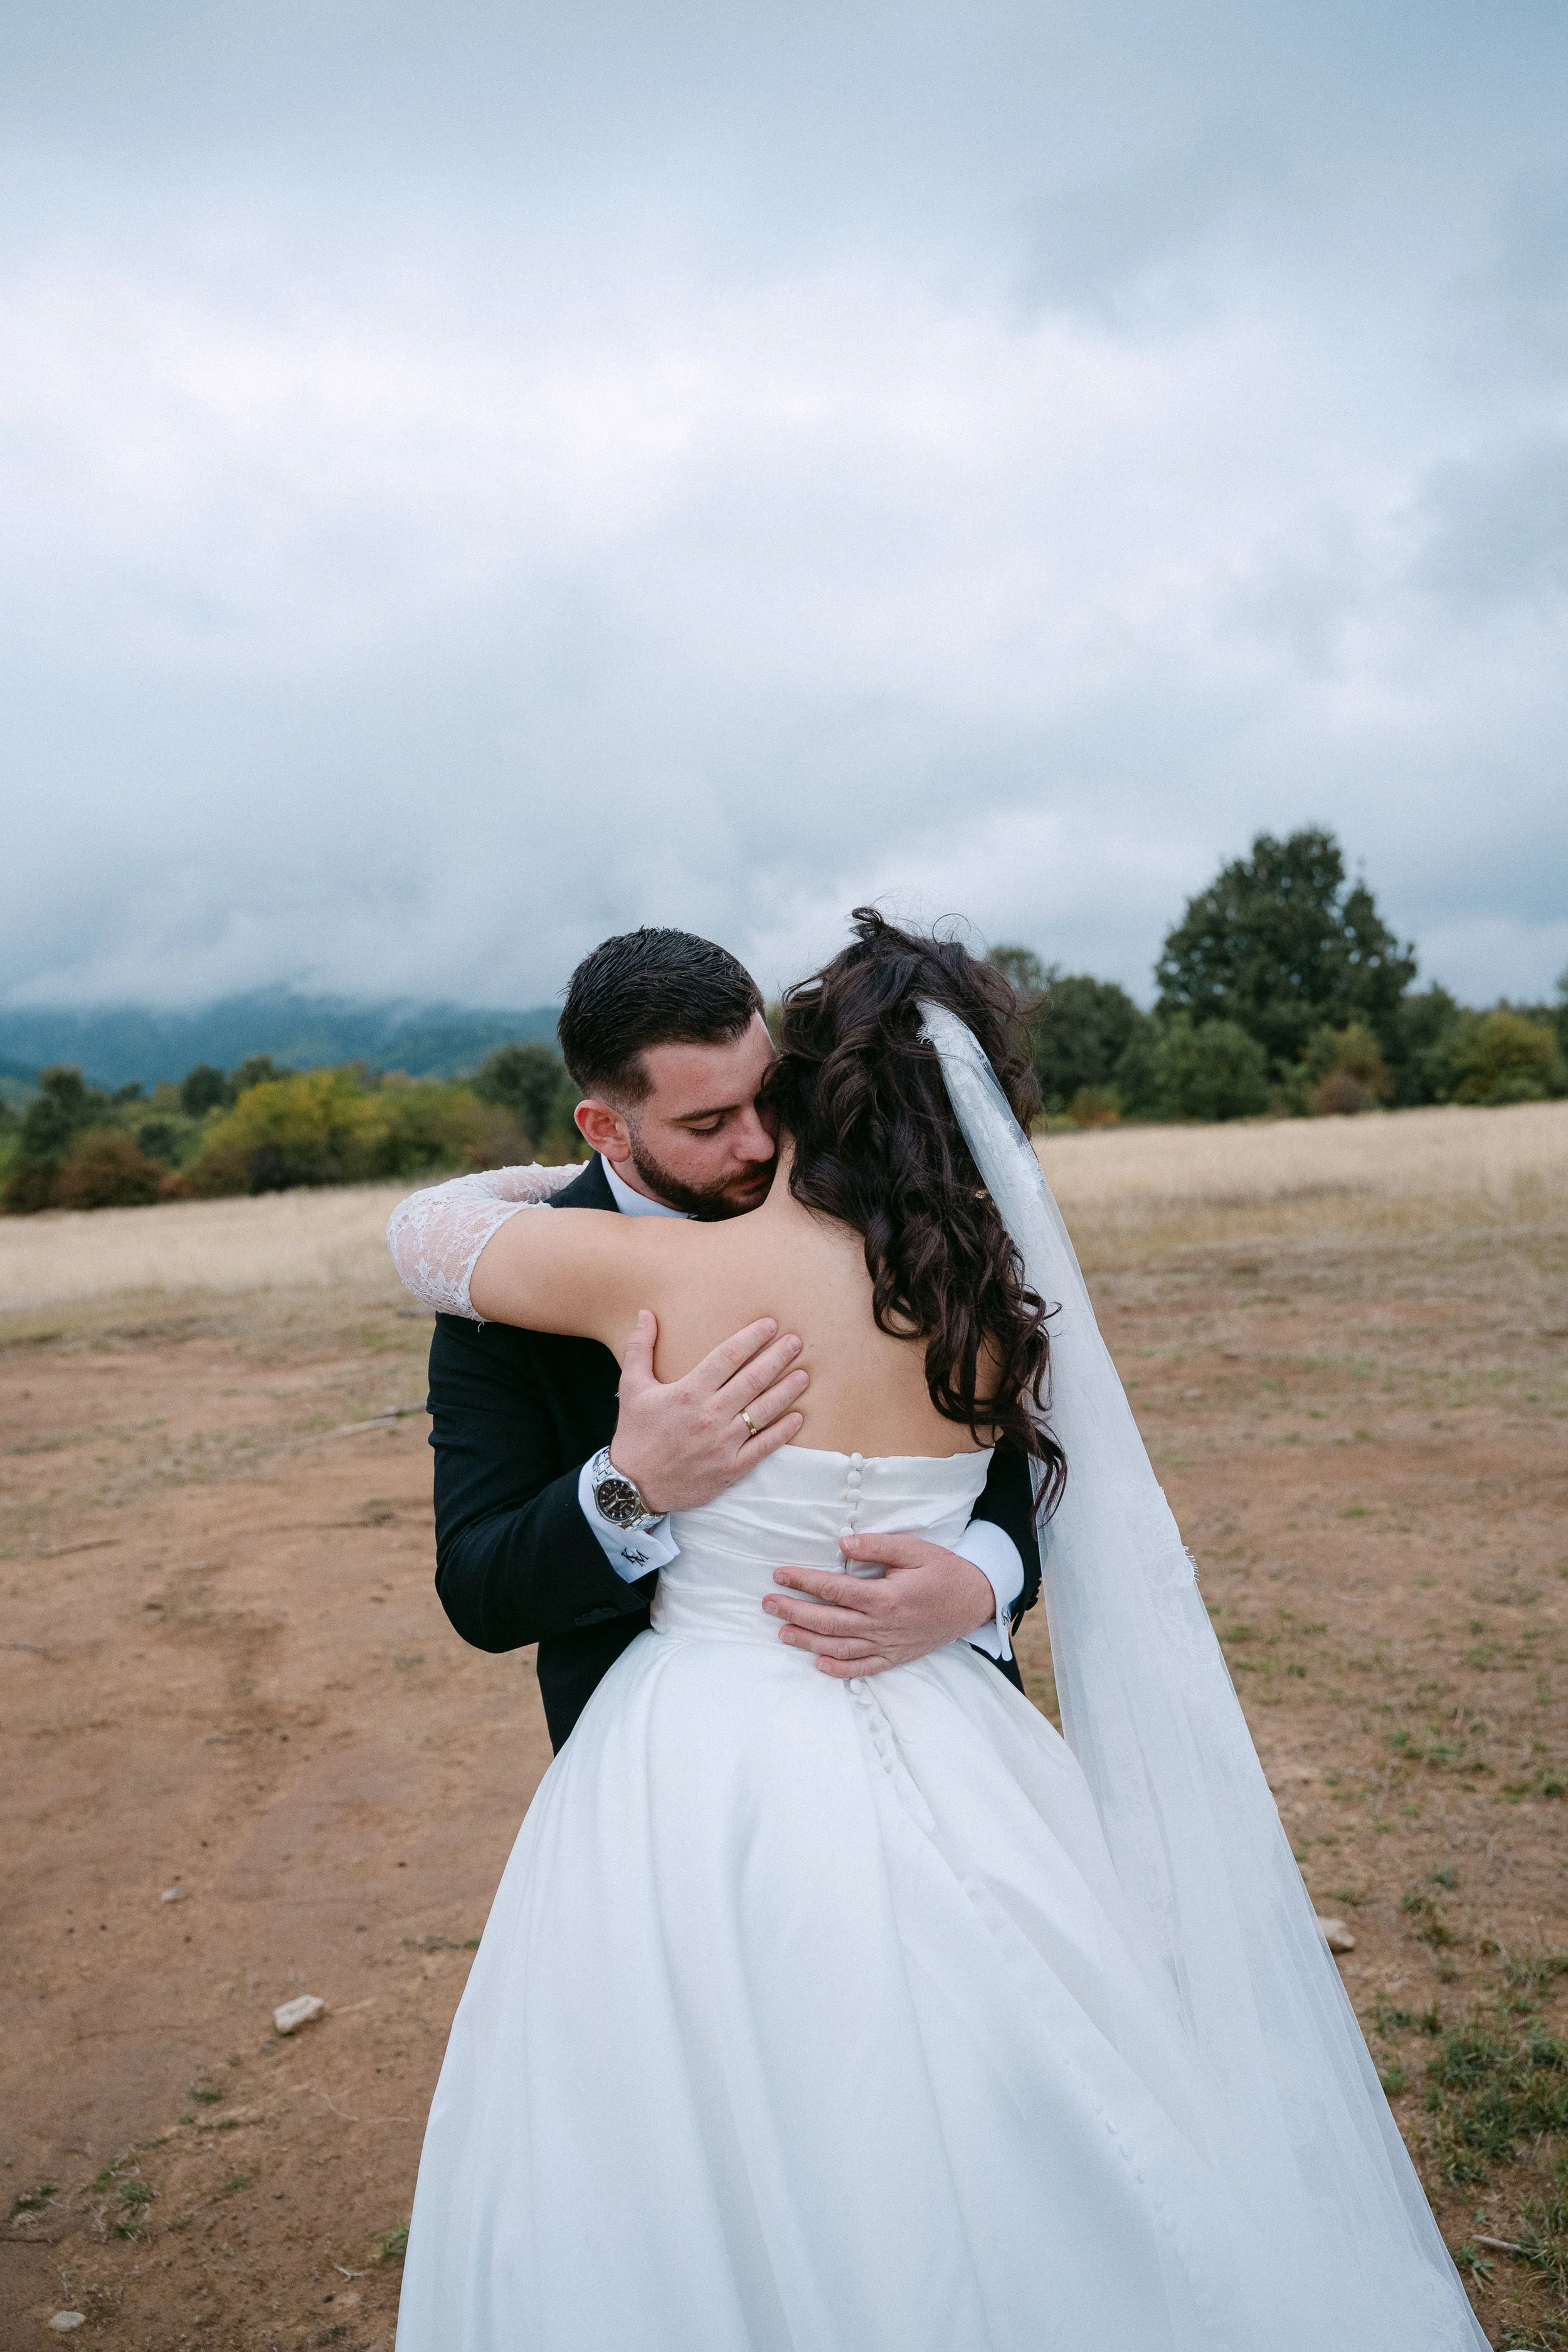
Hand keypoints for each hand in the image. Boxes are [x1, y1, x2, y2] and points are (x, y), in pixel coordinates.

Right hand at [609, 1311, 807, 1514]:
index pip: (728, 1356)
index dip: (752, 1338)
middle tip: (796, 1342)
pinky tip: (797, 1417)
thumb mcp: (631, 1386)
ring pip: (764, 1410)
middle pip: (753, 1379)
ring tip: (804, 1375)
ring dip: (787, 1391)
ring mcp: (723, 1442)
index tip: (771, 1325)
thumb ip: (639, 1347)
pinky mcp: (731, 1467)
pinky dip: (783, 1432)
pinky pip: (764, 1446)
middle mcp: (710, 1414)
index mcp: (688, 1391)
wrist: (634, 1485)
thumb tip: (646, 1313)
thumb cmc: (635, 1433)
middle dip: (778, 1357)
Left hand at [763, 1532, 995, 1677]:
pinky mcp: (896, 1657)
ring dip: (808, 1641)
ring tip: (782, 1632)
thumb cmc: (944, 1571)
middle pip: (829, 1621)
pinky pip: (863, 1669)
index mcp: (886, 1596)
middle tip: (768, 1603)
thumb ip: (878, 1546)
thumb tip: (843, 1543)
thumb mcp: (915, 1549)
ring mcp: (889, 1645)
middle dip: (794, 1611)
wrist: (976, 1601)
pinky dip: (839, 1670)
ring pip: (840, 1648)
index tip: (779, 1574)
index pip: (834, 1589)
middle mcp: (883, 1625)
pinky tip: (818, 1663)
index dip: (804, 1581)